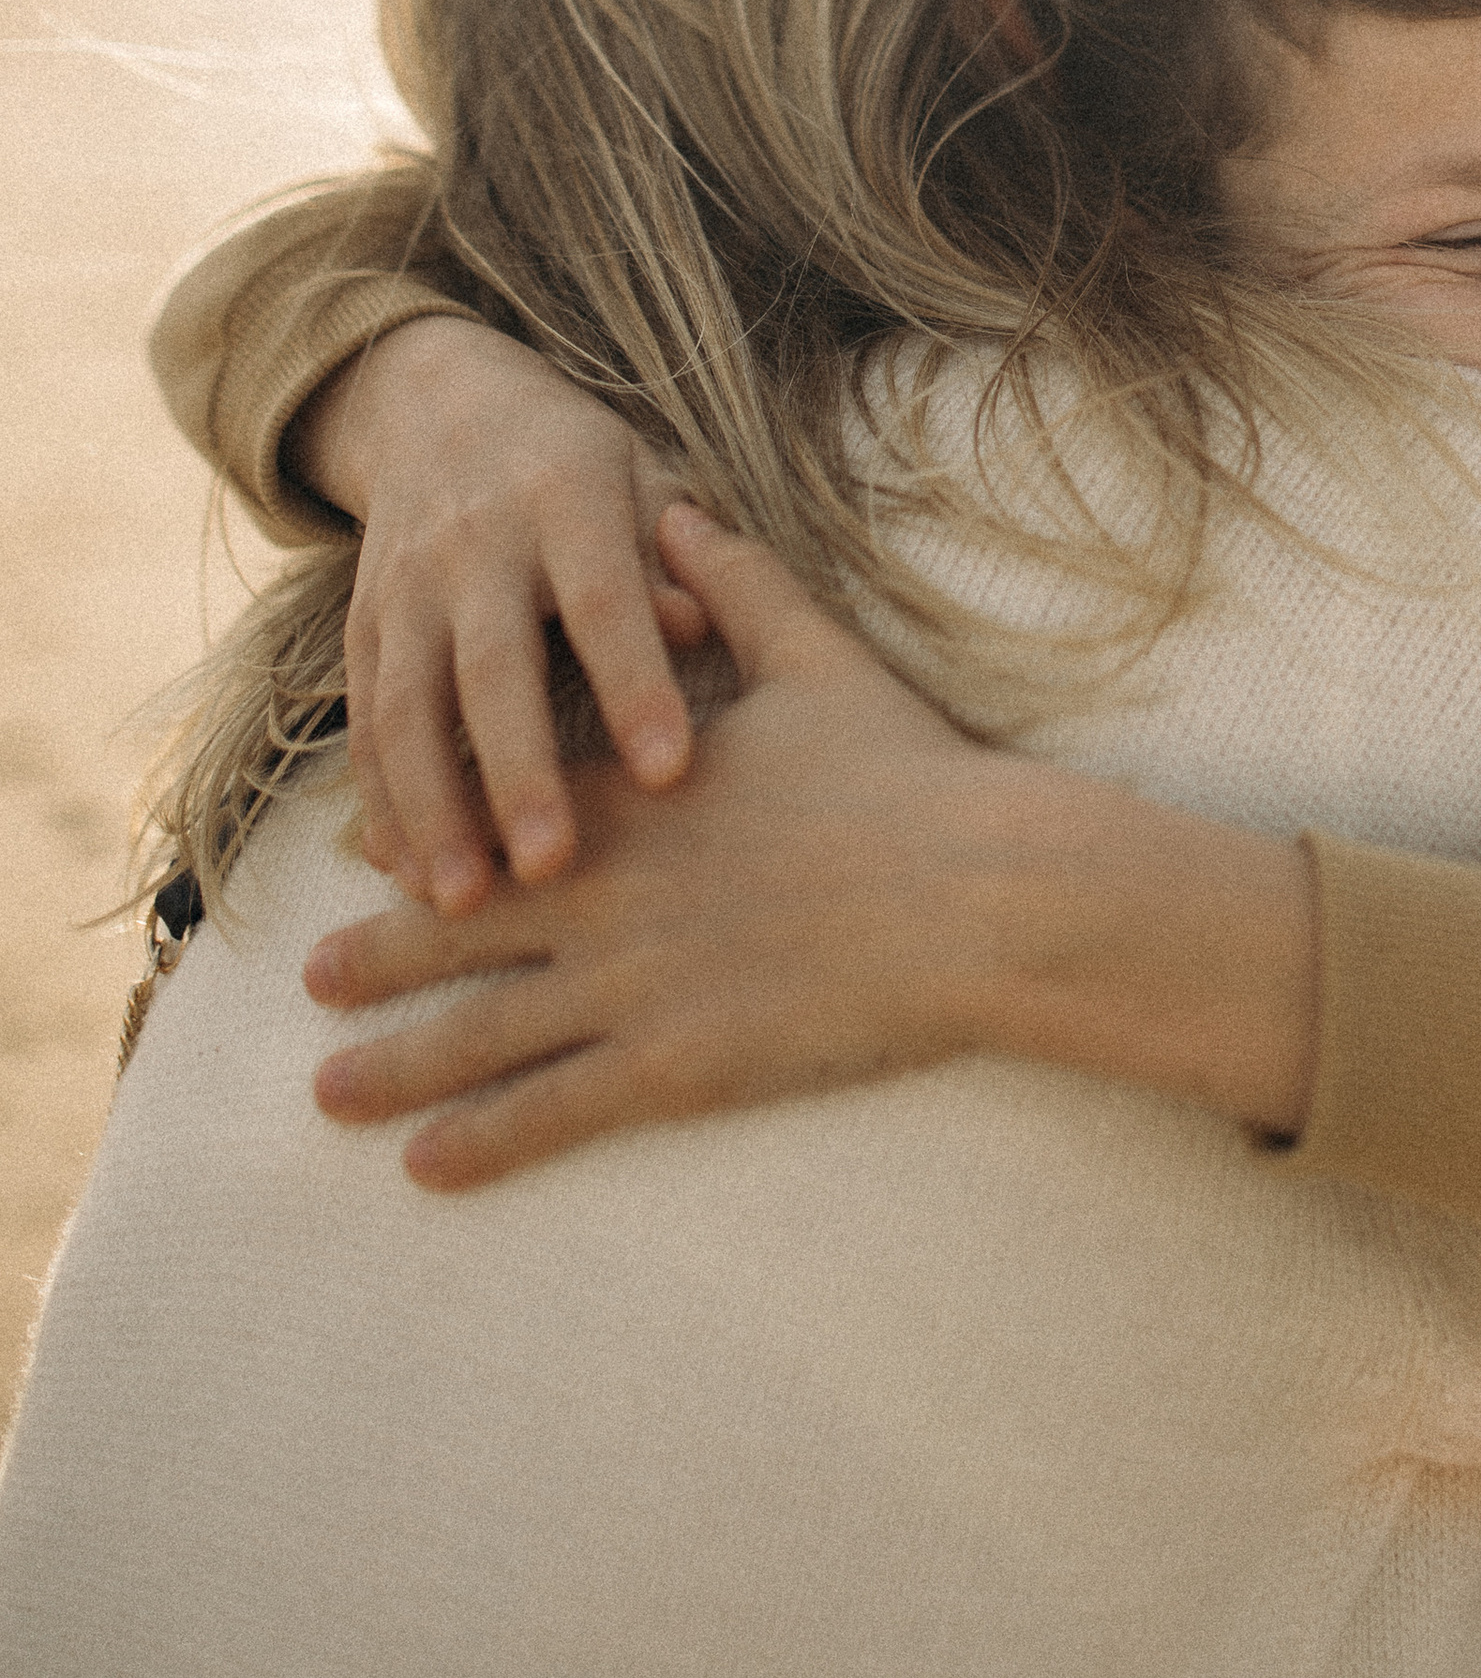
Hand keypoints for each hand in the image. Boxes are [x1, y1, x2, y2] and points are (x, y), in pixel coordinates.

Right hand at [296, 314, 703, 913]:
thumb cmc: (578, 462)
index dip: (635, 683)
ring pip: (406, 706)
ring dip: (431, 808)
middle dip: (517, 770)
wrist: (438, 405)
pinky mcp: (360, 625)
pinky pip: (363, 720)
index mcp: (565, 498)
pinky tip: (404, 871)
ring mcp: (405, 587)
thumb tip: (703, 628)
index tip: (670, 773)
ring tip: (462, 900)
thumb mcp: (640, 477)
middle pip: (492, 666)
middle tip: (554, 866)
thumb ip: (673, 553)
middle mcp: (475, 543)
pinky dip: (379, 799)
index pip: (603, 599)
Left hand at [305, 503, 1320, 1189]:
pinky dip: (482, 1141)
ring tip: (325, 1091)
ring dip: (395, 1064)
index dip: (430, 828)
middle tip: (308, 979)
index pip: (501, 806)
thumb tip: (676, 511)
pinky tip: (426, 1166)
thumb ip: (734, 585)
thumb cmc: (905, 773)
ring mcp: (632, 987)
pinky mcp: (675, 1067)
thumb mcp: (815, 655)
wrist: (975, 890)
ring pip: (480, 1033)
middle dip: (378, 953)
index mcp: (634, 795)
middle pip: (459, 926)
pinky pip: (552, 1112)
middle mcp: (606, 893)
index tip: (362, 849)